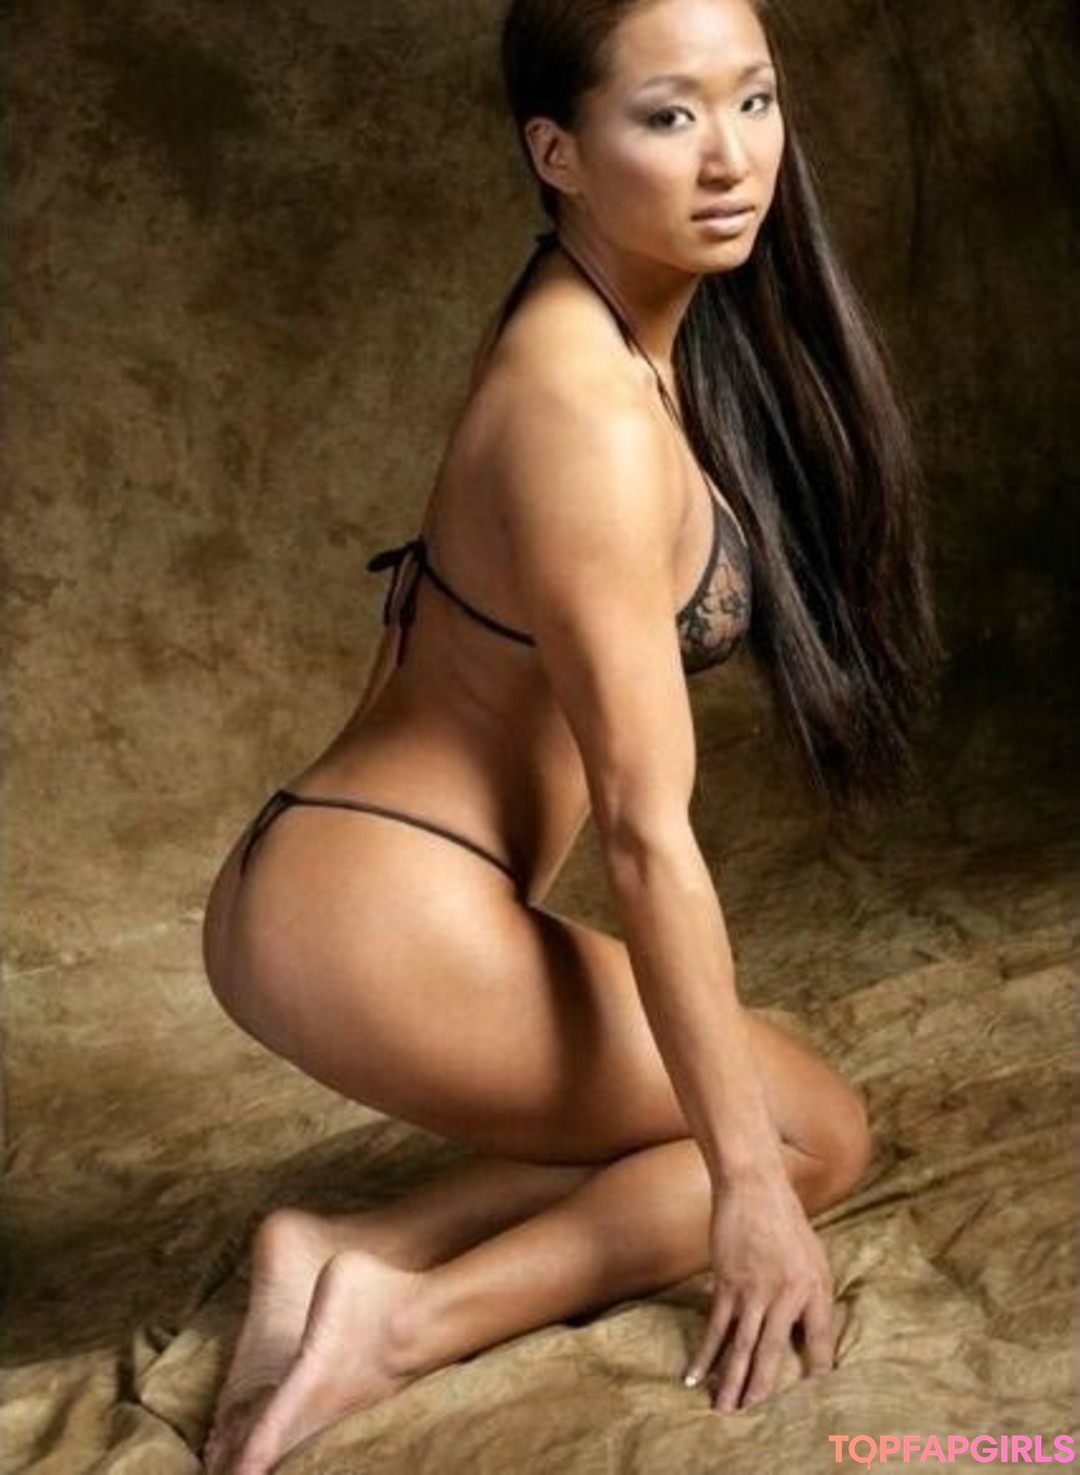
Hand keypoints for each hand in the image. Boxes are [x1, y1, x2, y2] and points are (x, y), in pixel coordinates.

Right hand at [682, 1172, 834, 1411]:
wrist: (754, 1187)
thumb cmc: (786, 1221)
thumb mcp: (814, 1258)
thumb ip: (811, 1297)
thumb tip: (805, 1336)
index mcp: (816, 1290)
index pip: (822, 1344)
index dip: (818, 1374)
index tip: (813, 1401)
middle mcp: (787, 1295)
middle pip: (774, 1354)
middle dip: (764, 1391)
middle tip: (755, 1422)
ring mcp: (755, 1291)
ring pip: (742, 1347)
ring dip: (732, 1382)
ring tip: (726, 1411)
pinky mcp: (728, 1283)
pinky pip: (715, 1327)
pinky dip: (705, 1353)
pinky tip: (696, 1375)